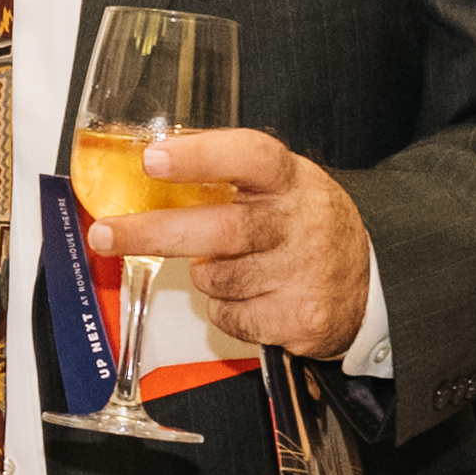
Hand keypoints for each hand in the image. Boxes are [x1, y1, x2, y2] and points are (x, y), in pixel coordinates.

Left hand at [92, 126, 372, 358]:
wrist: (370, 284)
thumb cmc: (303, 226)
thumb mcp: (282, 185)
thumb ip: (229, 176)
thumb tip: (145, 167)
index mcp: (291, 181)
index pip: (250, 156)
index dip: (200, 156)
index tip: (153, 159)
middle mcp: (299, 224)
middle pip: (221, 230)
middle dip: (153, 233)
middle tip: (105, 234)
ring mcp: (302, 274)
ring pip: (215, 279)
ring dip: (205, 275)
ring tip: (233, 265)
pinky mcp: (299, 318)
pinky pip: (229, 316)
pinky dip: (225, 308)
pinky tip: (253, 295)